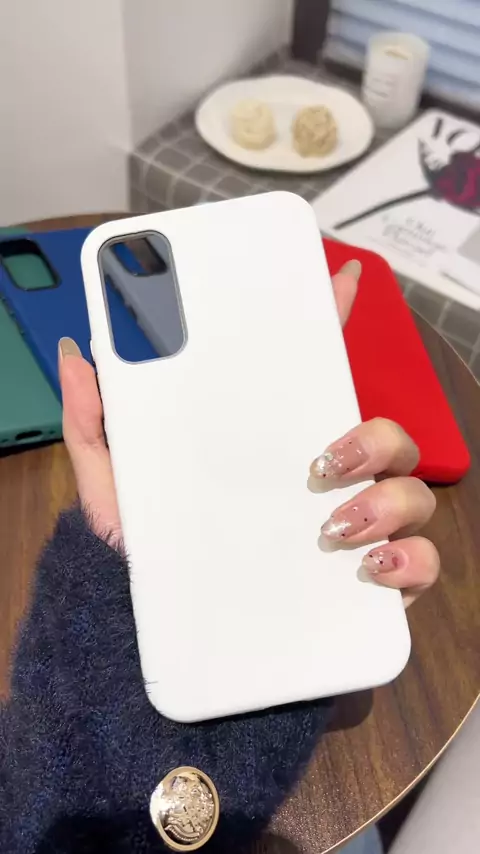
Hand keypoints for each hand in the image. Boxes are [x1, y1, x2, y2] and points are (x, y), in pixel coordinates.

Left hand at [59, 259, 438, 606]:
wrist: (156, 626)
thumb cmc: (147, 548)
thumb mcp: (116, 480)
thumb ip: (96, 420)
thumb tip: (79, 354)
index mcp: (276, 444)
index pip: (317, 376)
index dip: (335, 323)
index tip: (341, 280)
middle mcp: (327, 481)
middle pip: (387, 435)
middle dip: (375, 437)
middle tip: (324, 463)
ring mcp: (356, 530)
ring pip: (413, 492)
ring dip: (389, 500)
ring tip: (334, 526)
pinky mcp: (370, 585)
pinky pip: (421, 563)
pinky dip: (411, 561)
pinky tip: (370, 567)